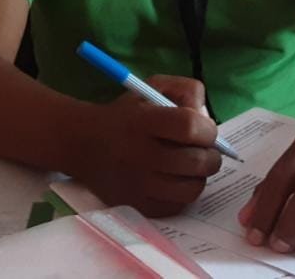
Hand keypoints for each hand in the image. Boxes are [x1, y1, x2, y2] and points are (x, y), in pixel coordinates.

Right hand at [74, 75, 221, 217]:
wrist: (84, 144)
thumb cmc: (126, 115)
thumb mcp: (152, 88)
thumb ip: (185, 91)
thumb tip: (207, 117)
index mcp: (142, 122)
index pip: (189, 126)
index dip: (207, 130)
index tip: (205, 130)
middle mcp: (138, 155)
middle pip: (195, 162)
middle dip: (210, 155)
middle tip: (204, 150)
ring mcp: (137, 185)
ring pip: (191, 189)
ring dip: (199, 176)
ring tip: (191, 166)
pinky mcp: (136, 206)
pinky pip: (176, 206)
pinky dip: (182, 194)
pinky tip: (175, 180)